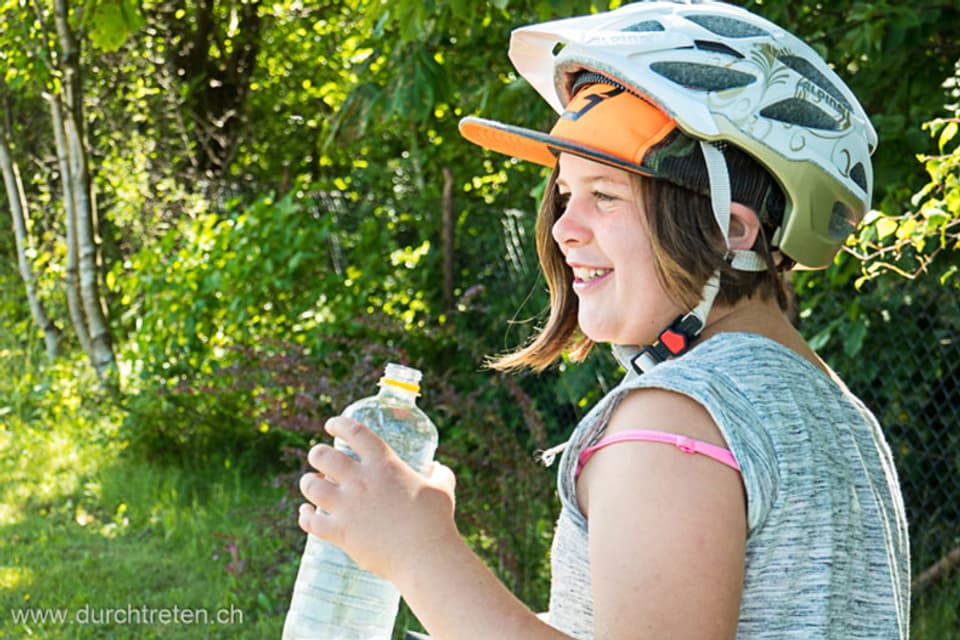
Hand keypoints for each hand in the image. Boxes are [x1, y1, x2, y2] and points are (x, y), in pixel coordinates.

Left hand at [297, 415, 457, 581]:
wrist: (426, 557)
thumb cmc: (436, 521)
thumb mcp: (442, 489)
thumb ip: (439, 474)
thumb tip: (437, 468)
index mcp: (384, 464)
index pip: (354, 432)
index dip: (339, 424)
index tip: (332, 425)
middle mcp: (360, 480)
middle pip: (322, 456)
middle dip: (317, 454)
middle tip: (320, 460)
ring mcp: (347, 507)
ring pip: (310, 486)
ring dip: (308, 483)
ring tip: (312, 484)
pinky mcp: (340, 533)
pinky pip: (310, 521)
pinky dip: (305, 516)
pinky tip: (307, 513)